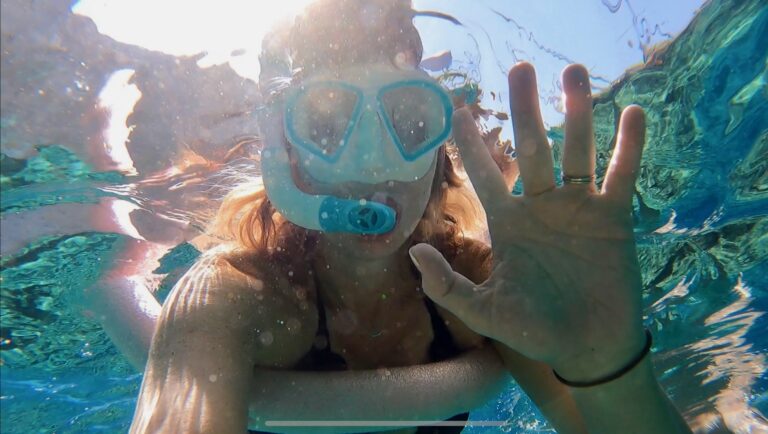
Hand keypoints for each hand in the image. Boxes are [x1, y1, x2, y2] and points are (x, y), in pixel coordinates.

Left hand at [409, 63, 646, 381]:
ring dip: (578, 111)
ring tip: (576, 70)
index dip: (471, 143)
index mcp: (508, 223)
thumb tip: (415, 252)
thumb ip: (448, 287)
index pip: (485, 174)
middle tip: (521, 68)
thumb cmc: (534, 331)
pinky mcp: (614, 218)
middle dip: (526, 108)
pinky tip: (631, 113)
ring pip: (577, 149)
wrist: (588, 348)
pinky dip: (628, 146)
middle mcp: (541, 206)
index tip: (453, 108)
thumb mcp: (484, 312)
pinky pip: (621, 174)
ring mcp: (578, 208)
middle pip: (531, 146)